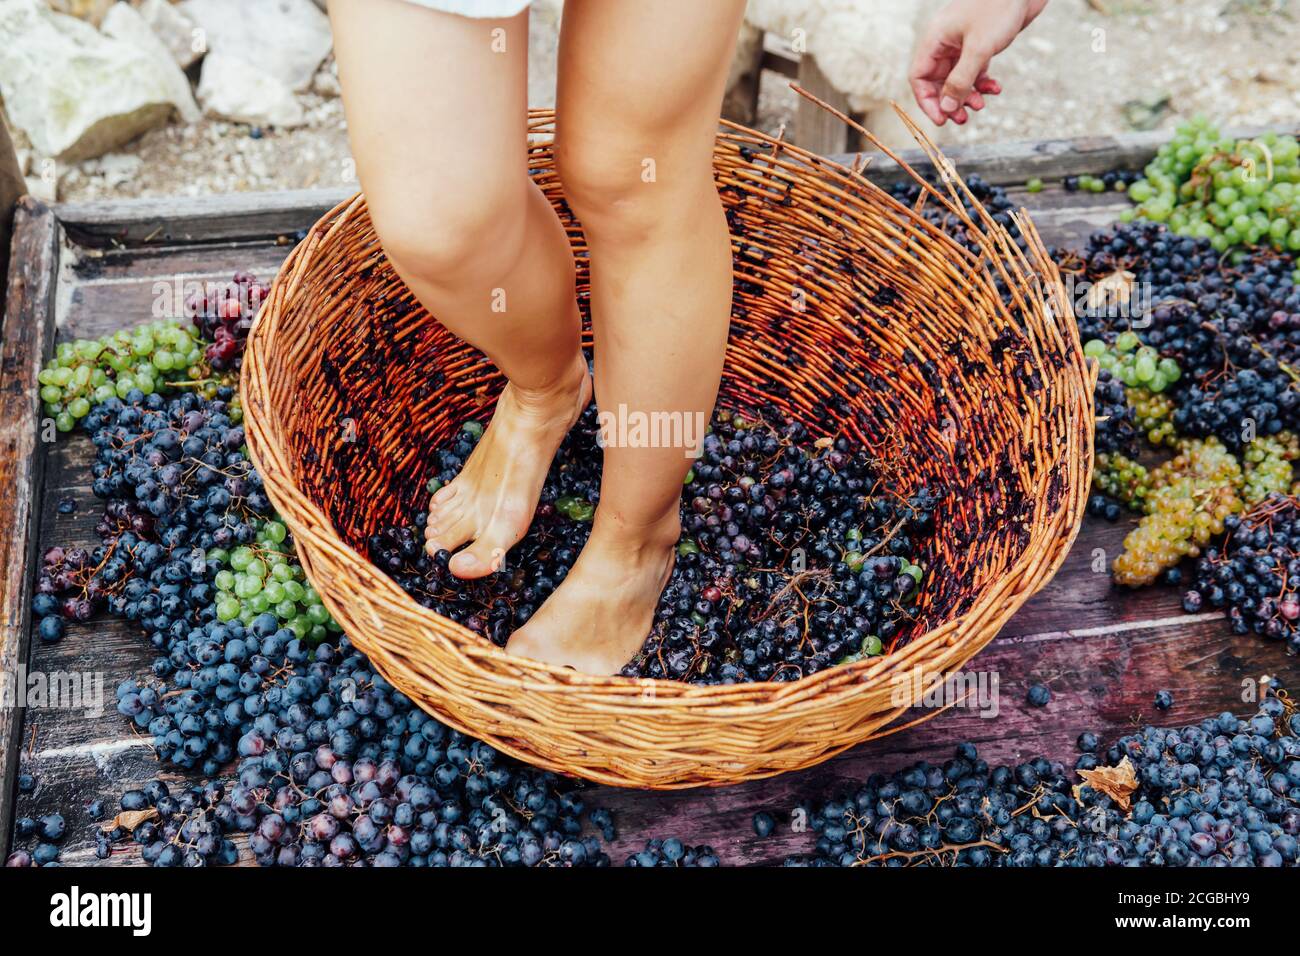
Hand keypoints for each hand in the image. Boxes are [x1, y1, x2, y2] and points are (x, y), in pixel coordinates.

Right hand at [910, 0, 1047, 125]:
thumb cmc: (999, 7)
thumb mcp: (978, 49)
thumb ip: (961, 81)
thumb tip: (946, 109)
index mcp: (935, 39)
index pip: (920, 77)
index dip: (928, 101)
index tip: (942, 119)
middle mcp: (945, 42)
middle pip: (938, 81)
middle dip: (950, 102)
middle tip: (963, 119)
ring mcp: (962, 43)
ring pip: (957, 78)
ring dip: (967, 96)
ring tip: (980, 106)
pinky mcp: (980, 44)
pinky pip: (974, 70)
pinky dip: (982, 83)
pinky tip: (995, 88)